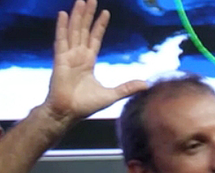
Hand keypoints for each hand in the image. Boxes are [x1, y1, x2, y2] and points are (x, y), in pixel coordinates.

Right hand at [43, 0, 145, 126]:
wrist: (68, 112)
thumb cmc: (85, 105)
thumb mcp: (111, 95)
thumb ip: (127, 88)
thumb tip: (146, 84)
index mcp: (87, 61)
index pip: (95, 38)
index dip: (99, 25)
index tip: (105, 12)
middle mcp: (77, 55)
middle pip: (83, 30)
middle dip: (87, 14)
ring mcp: (68, 56)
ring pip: (74, 31)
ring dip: (77, 16)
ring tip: (81, 1)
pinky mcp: (60, 59)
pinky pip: (61, 40)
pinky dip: (62, 27)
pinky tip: (63, 14)